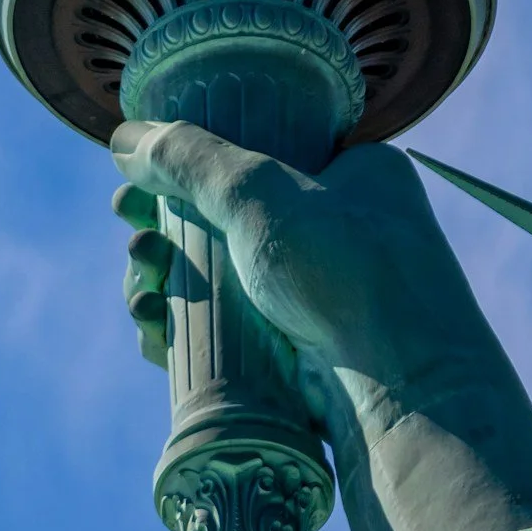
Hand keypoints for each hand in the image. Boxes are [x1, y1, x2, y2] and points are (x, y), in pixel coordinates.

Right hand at [111, 120, 480, 422]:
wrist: (406, 392)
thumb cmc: (349, 272)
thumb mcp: (262, 191)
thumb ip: (191, 159)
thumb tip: (125, 138)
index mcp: (357, 175)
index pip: (262, 155)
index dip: (193, 168)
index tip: (137, 181)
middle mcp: (344, 233)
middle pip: (228, 222)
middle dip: (165, 232)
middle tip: (131, 234)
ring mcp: (322, 299)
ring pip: (221, 282)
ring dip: (165, 282)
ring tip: (140, 293)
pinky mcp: (301, 357)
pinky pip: (229, 336)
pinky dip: (185, 331)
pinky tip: (152, 331)